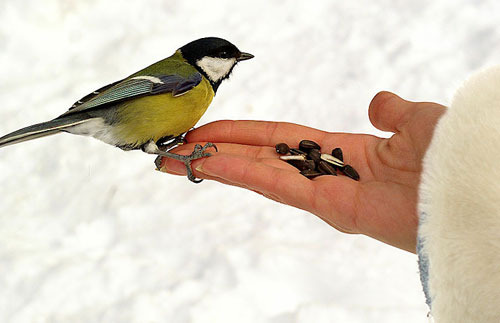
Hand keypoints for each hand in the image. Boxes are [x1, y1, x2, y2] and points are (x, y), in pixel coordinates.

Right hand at [158, 92, 445, 252]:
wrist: (461, 185)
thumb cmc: (446, 155)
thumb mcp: (415, 121)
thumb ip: (390, 112)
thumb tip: (376, 103)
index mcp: (338, 149)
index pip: (276, 137)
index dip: (241, 133)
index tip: (208, 130)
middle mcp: (320, 171)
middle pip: (255, 156)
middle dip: (214, 151)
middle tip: (175, 148)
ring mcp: (318, 189)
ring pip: (255, 172)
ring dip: (214, 164)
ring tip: (176, 159)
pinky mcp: (322, 204)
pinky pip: (273, 184)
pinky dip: (239, 173)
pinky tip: (207, 165)